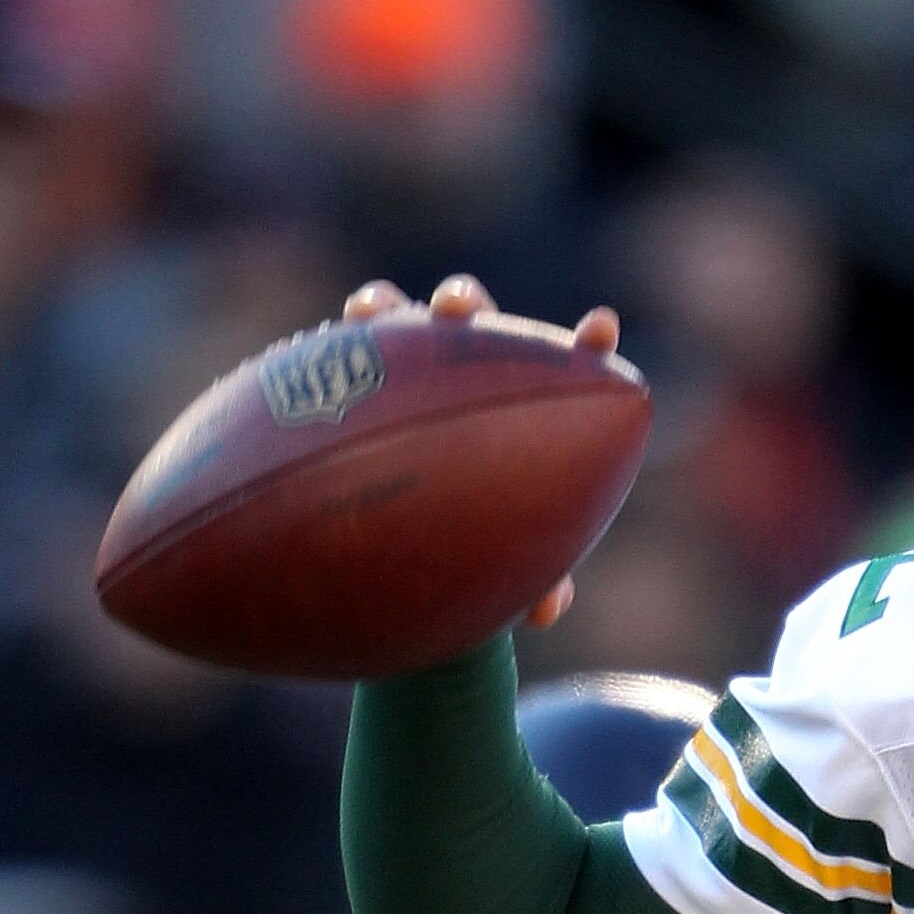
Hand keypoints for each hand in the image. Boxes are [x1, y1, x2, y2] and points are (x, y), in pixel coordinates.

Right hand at [343, 274, 618, 630]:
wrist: (404, 550)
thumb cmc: (472, 550)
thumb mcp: (503, 565)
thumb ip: (532, 580)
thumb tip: (545, 610)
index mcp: (519, 408)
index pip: (560, 364)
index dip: (583, 343)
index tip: (600, 329)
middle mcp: (464, 375)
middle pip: (471, 320)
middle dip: (464, 303)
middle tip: (454, 310)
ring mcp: (408, 371)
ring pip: (399, 321)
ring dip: (386, 310)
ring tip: (372, 311)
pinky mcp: (355, 382)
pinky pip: (339, 361)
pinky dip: (333, 354)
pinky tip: (314, 357)